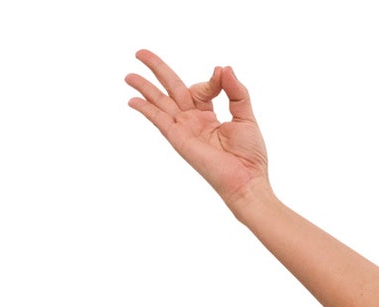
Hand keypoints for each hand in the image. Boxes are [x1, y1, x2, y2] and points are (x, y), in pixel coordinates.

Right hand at [124, 50, 269, 209]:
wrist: (247, 181)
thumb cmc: (250, 156)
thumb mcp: (246, 117)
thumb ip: (236, 92)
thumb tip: (225, 68)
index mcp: (208, 115)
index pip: (200, 88)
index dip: (211, 80)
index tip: (220, 75)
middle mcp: (193, 120)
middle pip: (171, 87)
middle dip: (156, 69)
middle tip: (140, 53)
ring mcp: (184, 128)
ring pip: (160, 101)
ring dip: (143, 87)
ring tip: (128, 76)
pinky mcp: (178, 138)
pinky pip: (158, 120)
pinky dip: (145, 109)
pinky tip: (132, 101)